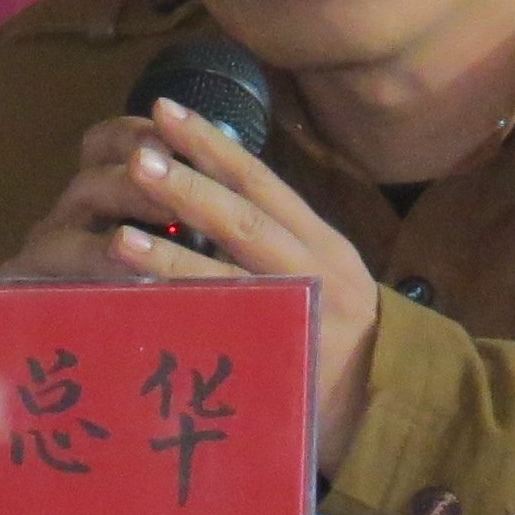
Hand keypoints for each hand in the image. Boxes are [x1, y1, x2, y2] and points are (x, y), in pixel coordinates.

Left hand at [0, 100, 384, 473]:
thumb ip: (276, 239)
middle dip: (190, 188)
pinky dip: (184, 324)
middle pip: (247, 222)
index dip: (213, 146)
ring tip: (121, 238)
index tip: (166, 111)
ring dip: (171, 259)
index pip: (262, 182)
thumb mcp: (326, 272)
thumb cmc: (346, 331)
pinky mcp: (282, 362)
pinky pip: (226, 339)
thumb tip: (205, 192)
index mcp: (321, 241)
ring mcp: (299, 317)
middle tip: (139, 159)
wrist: (394, 402)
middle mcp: (315, 270)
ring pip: (231, 281)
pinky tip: (142, 311)